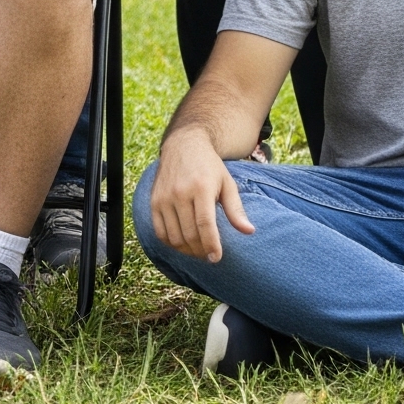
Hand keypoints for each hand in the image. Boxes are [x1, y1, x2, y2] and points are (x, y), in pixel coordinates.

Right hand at [148, 127, 252, 262]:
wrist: (183, 145)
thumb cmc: (209, 167)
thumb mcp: (227, 183)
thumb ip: (236, 209)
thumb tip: (249, 231)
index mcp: (201, 188)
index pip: (204, 224)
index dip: (211, 245)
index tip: (216, 258)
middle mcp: (179, 193)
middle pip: (189, 233)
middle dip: (201, 251)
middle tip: (210, 255)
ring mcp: (164, 197)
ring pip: (173, 236)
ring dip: (187, 250)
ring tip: (198, 251)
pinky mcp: (154, 200)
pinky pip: (159, 230)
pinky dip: (170, 242)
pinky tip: (182, 243)